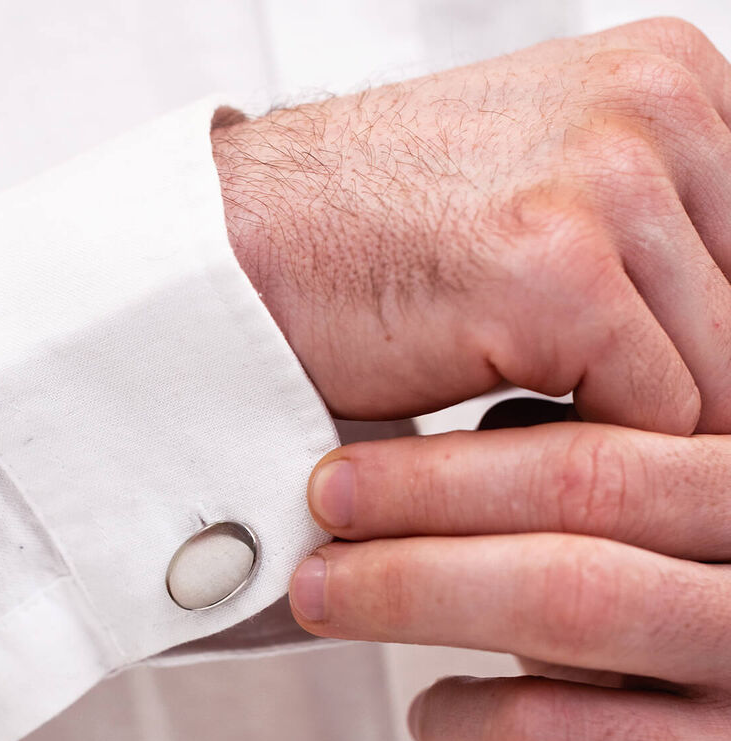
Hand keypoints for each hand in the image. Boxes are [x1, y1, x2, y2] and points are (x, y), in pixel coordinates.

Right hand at [211, 16, 730, 432]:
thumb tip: (721, 356)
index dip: (726, 358)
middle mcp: (656, 111)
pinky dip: (597, 468)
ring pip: (723, 381)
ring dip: (650, 451)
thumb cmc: (378, 240)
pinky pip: (649, 417)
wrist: (244, 248)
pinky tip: (523, 461)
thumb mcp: (548, 206)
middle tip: (631, 465)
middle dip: (704, 409)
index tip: (684, 416)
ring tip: (573, 473)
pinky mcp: (552, 276)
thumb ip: (661, 252)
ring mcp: (605, 185)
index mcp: (672, 82)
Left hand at [289, 420, 730, 740]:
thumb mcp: (689, 530)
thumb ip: (609, 476)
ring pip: (535, 734)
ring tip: (431, 710)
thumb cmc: (711, 634)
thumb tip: (465, 427)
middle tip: (315, 582)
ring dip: (444, 717)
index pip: (588, 479)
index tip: (335, 487)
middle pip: (557, 594)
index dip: (437, 480)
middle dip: (403, 583)